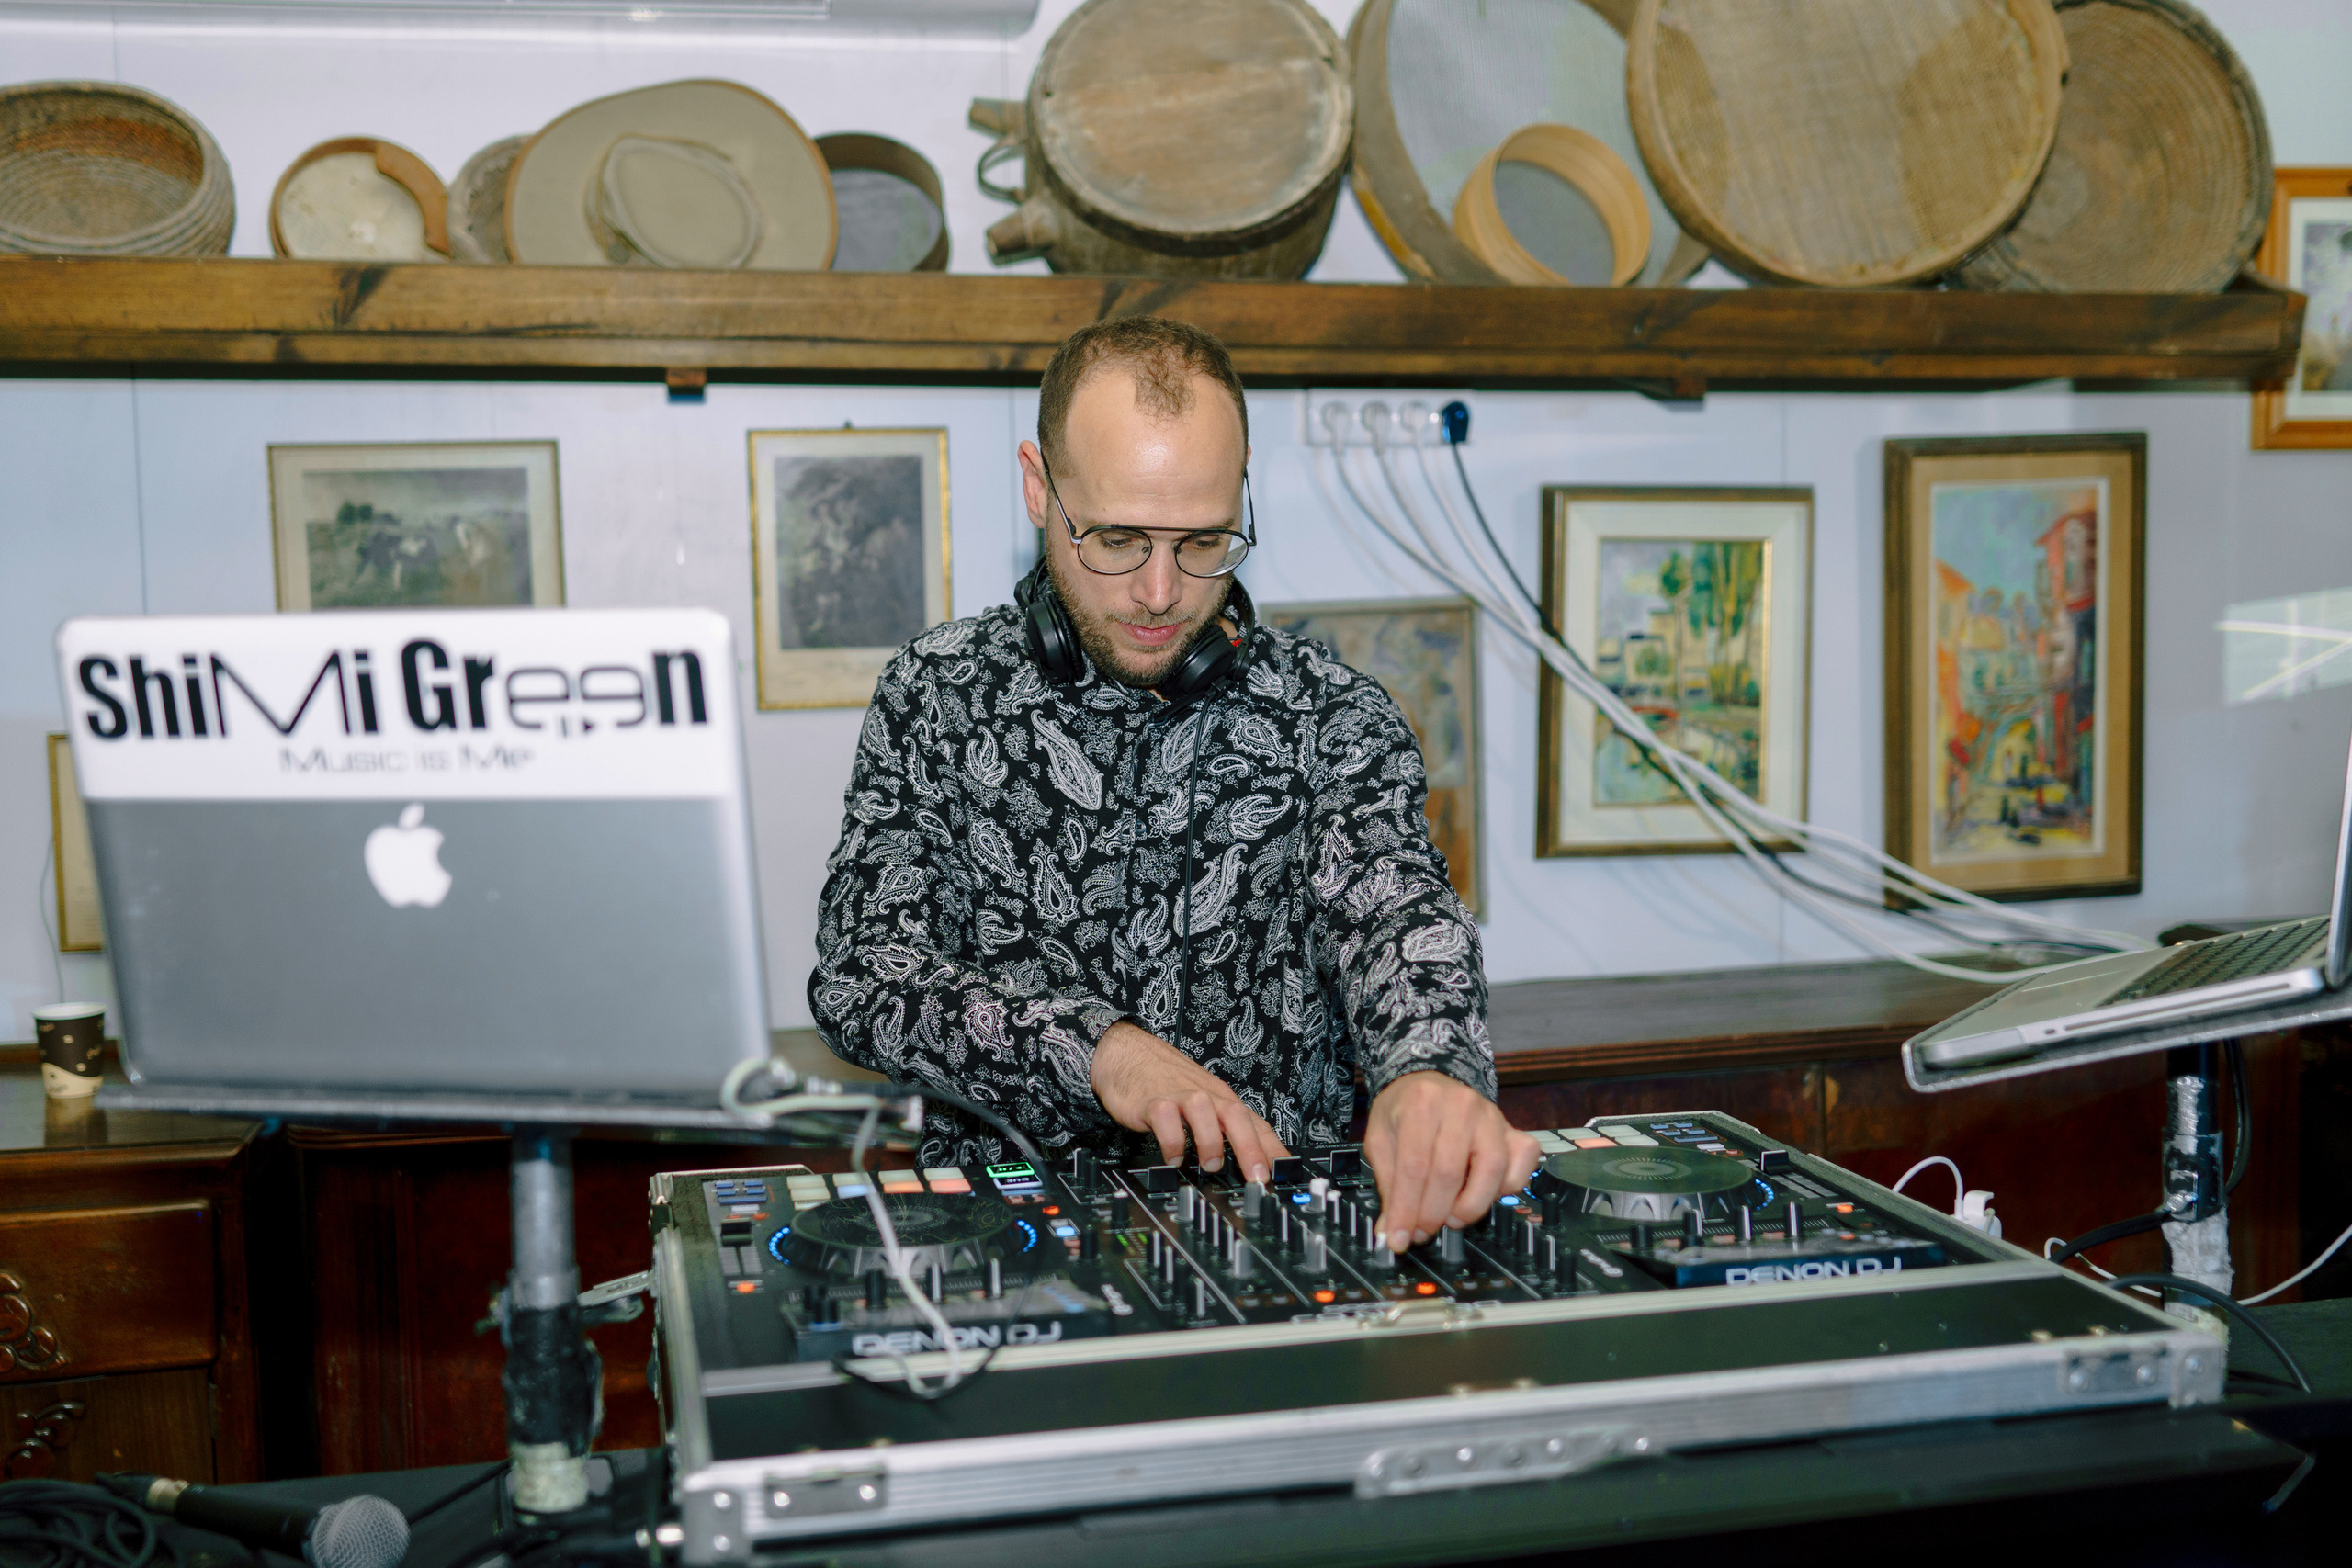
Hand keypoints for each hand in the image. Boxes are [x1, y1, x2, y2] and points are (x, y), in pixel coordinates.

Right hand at [1090, 1021, 1289, 1179]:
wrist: (1128, 1053)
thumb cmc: (1166, 1081)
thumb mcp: (1202, 1102)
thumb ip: (1222, 1128)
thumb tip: (1247, 1160)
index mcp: (1221, 1099)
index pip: (1255, 1123)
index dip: (1272, 1149)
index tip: (1284, 1174)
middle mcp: (1205, 1096)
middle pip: (1236, 1116)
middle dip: (1251, 1148)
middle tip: (1258, 1177)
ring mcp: (1179, 1096)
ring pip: (1204, 1111)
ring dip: (1212, 1141)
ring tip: (1211, 1165)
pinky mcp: (1151, 1101)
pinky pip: (1164, 1117)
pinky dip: (1171, 1140)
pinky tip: (1172, 1158)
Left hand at [1362, 1071, 1542, 1251]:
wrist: (1429, 1080)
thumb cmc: (1405, 1110)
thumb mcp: (1381, 1139)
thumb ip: (1388, 1184)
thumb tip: (1390, 1231)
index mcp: (1422, 1103)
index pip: (1413, 1166)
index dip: (1406, 1210)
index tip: (1398, 1238)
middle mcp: (1461, 1106)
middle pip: (1449, 1172)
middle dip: (1433, 1214)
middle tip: (1421, 1232)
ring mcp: (1491, 1117)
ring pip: (1492, 1169)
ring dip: (1471, 1206)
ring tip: (1451, 1218)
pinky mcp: (1512, 1130)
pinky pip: (1522, 1162)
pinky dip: (1508, 1187)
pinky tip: (1484, 1195)